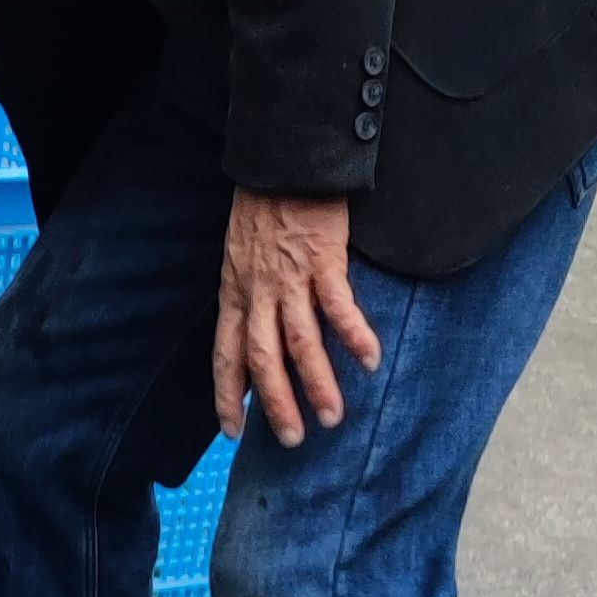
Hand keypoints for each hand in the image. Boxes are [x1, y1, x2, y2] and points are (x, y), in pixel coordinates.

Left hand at [215, 189, 382, 447]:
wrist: (283, 156)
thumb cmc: (264, 203)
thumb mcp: (239, 254)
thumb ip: (247, 296)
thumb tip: (252, 335)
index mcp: (236, 293)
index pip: (226, 356)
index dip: (228, 396)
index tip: (233, 433)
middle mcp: (259, 292)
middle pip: (264, 361)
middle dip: (277, 405)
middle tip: (293, 440)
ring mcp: (290, 277)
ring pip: (300, 343)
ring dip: (318, 384)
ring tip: (333, 417)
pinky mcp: (323, 259)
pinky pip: (338, 307)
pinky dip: (354, 336)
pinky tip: (369, 361)